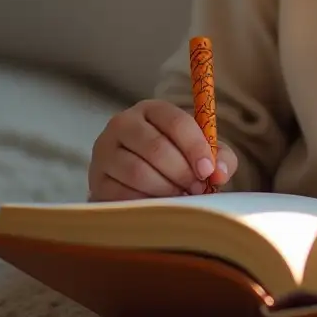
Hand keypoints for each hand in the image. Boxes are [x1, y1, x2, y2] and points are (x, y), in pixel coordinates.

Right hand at [87, 98, 237, 201]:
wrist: (136, 177)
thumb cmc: (174, 159)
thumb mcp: (198, 151)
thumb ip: (218, 156)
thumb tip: (220, 173)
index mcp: (152, 109)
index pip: (176, 122)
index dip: (195, 147)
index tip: (208, 171)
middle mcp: (123, 123)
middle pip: (155, 147)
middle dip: (181, 172)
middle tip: (196, 190)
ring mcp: (104, 150)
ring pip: (137, 171)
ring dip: (165, 189)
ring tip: (180, 198)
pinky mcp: (96, 179)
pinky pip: (120, 194)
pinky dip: (145, 203)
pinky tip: (159, 207)